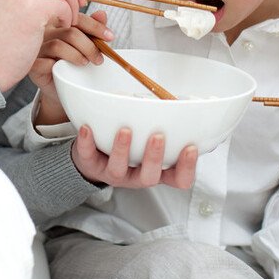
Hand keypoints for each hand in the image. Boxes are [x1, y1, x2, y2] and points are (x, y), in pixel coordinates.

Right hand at [29, 11, 112, 125]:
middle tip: (99, 59)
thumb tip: (102, 14)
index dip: (95, 26)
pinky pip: (46, 62)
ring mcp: (37, 48)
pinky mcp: (32, 65)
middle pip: (69, 32)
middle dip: (89, 46)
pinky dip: (60, 66)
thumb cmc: (73, 64)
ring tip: (85, 63)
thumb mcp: (86, 46)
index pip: (77, 18)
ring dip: (77, 55)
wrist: (59, 88)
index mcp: (59, 23)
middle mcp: (45, 32)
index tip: (110, 37)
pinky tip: (66, 71)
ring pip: (58, 45)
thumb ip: (93, 30)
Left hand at [71, 125, 197, 189]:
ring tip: (126, 130)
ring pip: (119, 169)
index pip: (179, 178)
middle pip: (150, 176)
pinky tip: (87, 128)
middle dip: (155, 157)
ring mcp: (114, 173)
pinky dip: (87, 143)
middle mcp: (137, 176)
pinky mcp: (91, 166)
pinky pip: (88, 157)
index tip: (191, 147)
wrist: (95, 157)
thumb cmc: (132, 145)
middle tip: (158, 136)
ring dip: (123, 149)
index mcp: (157, 170)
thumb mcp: (150, 139)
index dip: (187, 168)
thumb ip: (161, 124)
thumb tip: (172, 100)